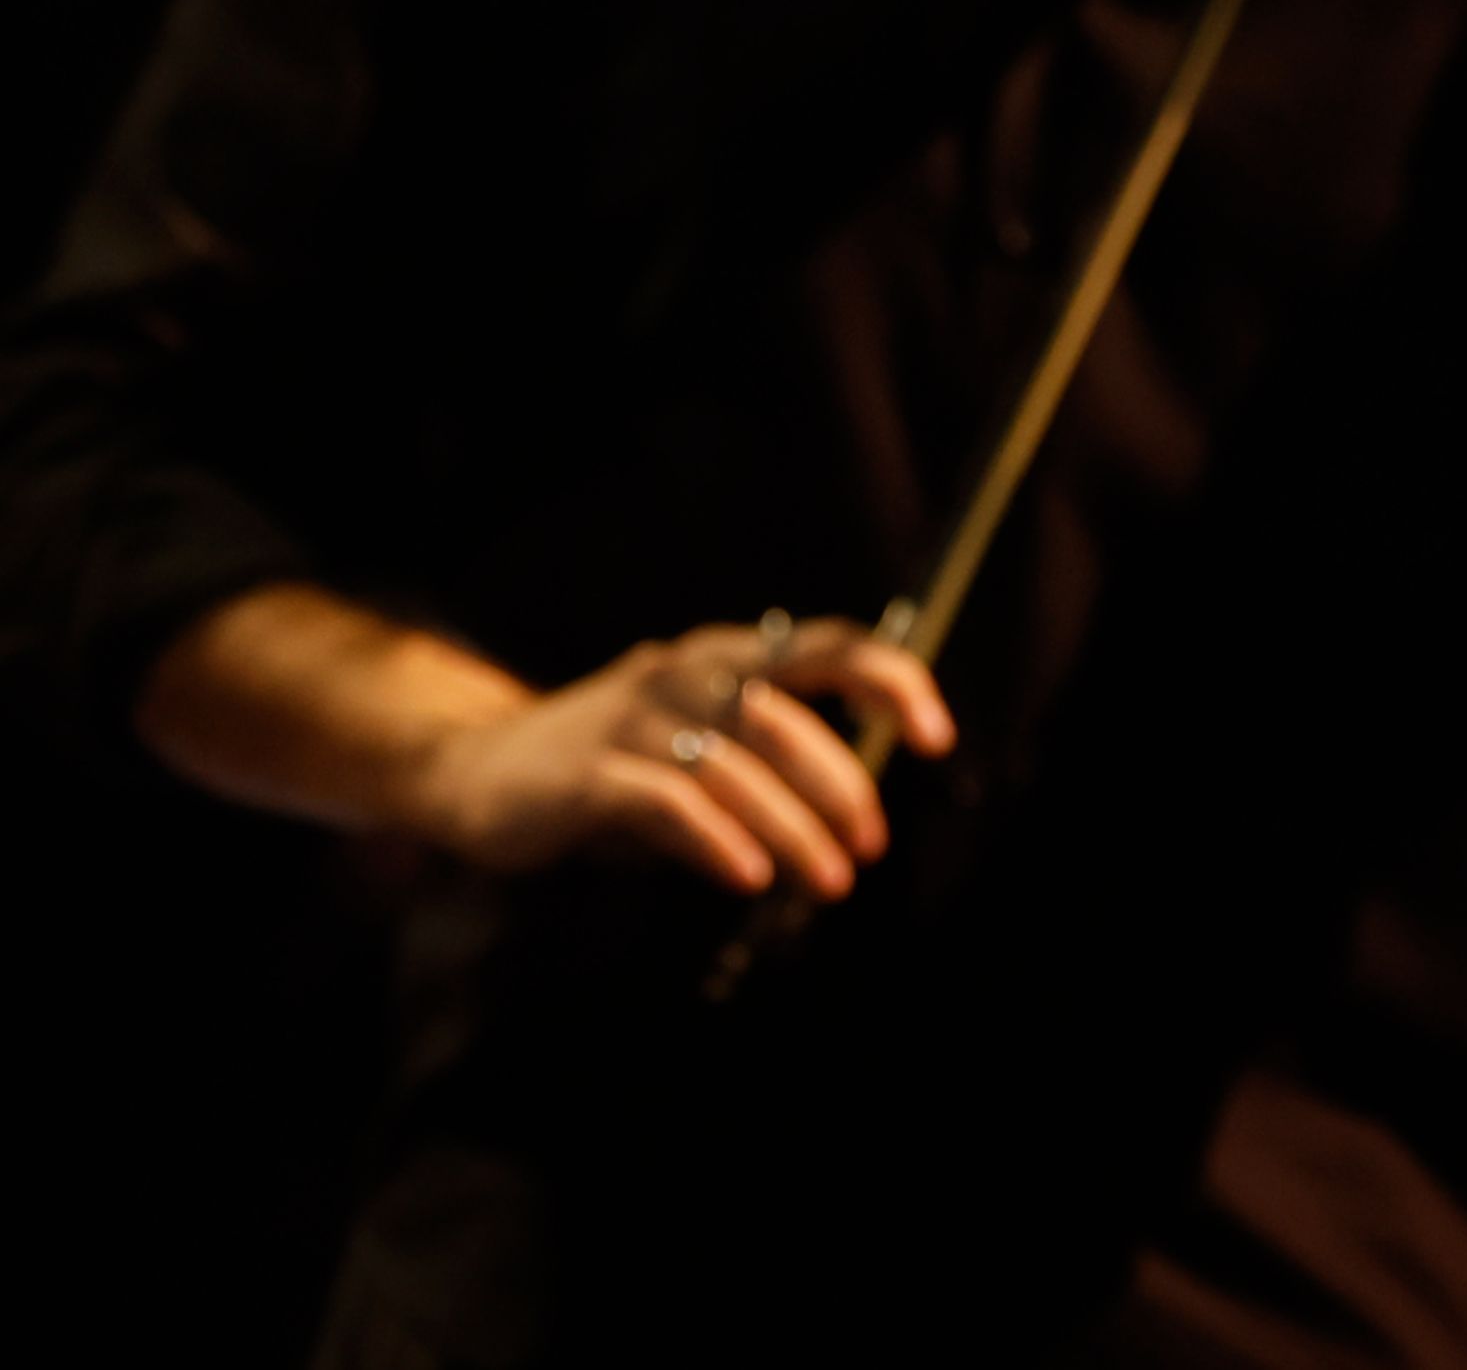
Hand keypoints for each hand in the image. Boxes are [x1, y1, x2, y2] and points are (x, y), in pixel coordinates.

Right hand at [405, 615, 956, 903]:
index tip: (936, 735)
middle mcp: (684, 673)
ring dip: (791, 829)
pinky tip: (748, 876)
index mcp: (724, 658)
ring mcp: (630, 718)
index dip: (890, 681)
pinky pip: (666, 802)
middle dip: (841, 788)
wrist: (469, 770)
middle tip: (867, 849)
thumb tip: (845, 828)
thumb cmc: (605, 767)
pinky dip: (716, 839)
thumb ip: (765, 774)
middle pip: (786, 720)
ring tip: (827, 880)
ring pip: (733, 767)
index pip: (828, 646)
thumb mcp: (696, 755)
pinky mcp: (584, 773)